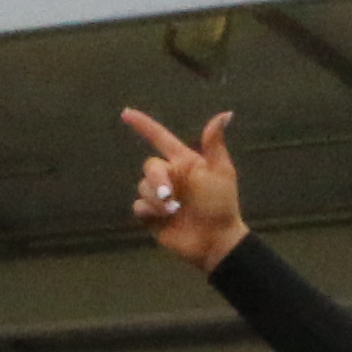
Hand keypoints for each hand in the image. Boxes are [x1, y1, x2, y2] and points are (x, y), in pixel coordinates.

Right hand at [121, 107, 250, 268]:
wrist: (215, 239)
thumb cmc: (221, 204)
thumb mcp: (221, 172)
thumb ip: (214, 143)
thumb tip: (226, 113)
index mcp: (185, 162)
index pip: (160, 137)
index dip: (143, 125)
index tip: (126, 113)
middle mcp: (170, 176)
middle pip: (149, 166)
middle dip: (157, 179)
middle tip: (169, 195)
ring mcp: (160, 196)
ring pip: (142, 186)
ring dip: (156, 199)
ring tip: (174, 211)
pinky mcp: (152, 215)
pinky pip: (138, 205)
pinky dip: (149, 210)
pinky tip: (163, 218)